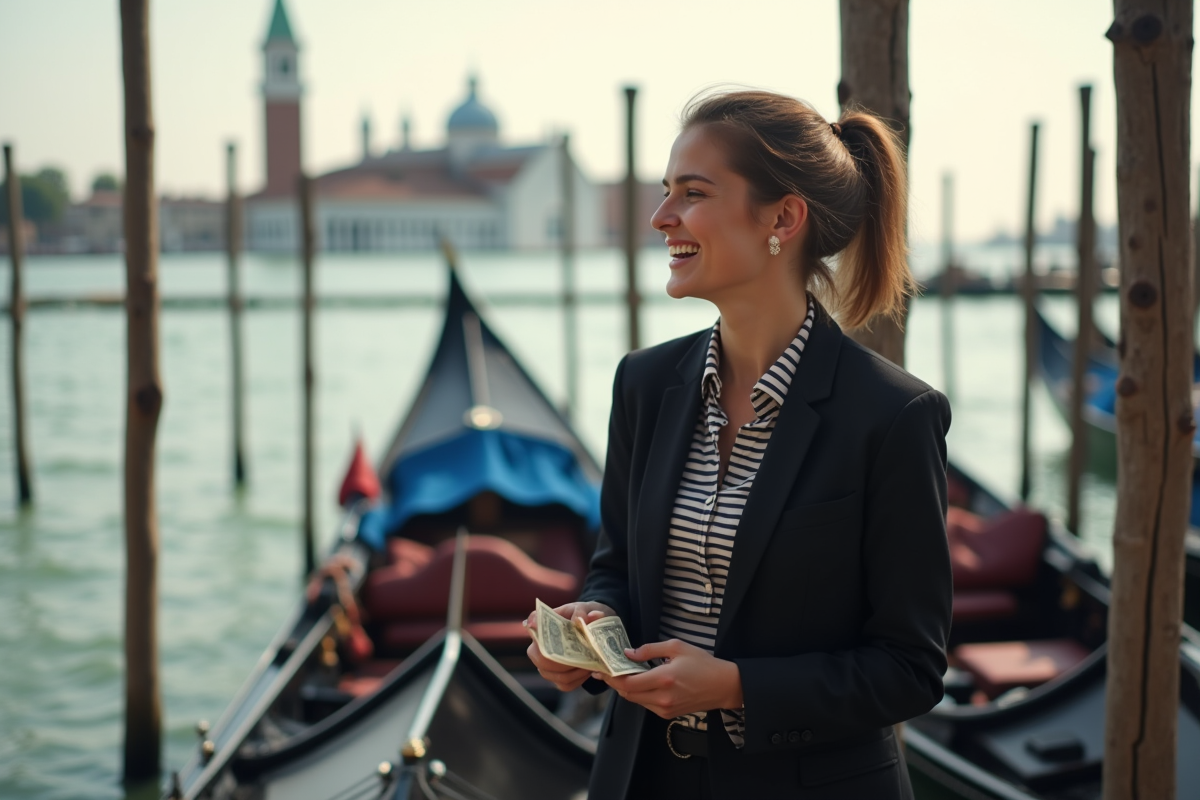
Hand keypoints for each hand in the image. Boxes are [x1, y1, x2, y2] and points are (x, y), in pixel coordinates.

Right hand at [524, 601, 616, 692]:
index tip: (535, 625)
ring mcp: (543, 664)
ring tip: (591, 662)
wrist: (590, 628)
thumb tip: (584, 618)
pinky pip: (564, 684)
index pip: (533, 622)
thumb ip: (584, 612)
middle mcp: (538, 645)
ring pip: (553, 674)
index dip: (533, 624)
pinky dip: (578, 679)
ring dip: (574, 670)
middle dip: (563, 659)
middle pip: (541, 657)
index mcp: (544, 622)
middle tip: (583, 656)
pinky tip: (588, 670)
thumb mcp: (585, 610)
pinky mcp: (554, 678)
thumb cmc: (583, 617)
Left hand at [594, 639, 742, 718]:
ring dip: (626, 689)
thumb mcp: (677, 647)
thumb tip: (628, 653)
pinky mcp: (668, 714)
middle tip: (604, 671)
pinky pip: (646, 704)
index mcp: (664, 679)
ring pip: (635, 700)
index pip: (628, 683)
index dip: (612, 677)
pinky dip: (638, 694)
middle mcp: (662, 697)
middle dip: (614, 683)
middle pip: (628, 694)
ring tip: (618, 674)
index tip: (602, 668)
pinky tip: (637, 682)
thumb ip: (650, 649)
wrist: (724, 686)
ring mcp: (665, 709)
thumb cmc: (703, 663)